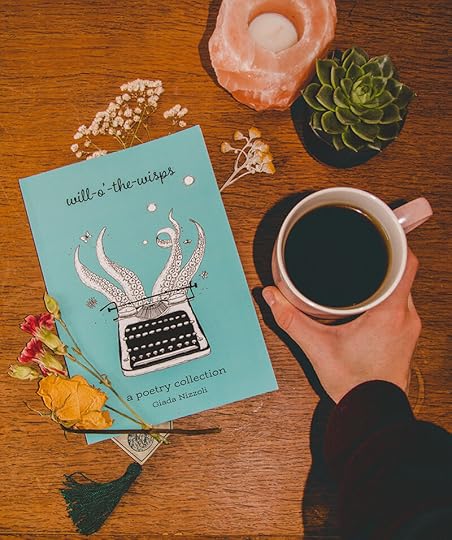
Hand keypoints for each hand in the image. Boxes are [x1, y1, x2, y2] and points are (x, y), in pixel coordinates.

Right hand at [263, 249, 421, 402]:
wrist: (371, 411)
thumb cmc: (353, 383)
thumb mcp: (317, 347)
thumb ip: (291, 319)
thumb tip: (272, 296)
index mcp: (389, 312)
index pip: (407, 263)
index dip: (395, 242)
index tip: (379, 232)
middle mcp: (405, 316)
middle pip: (403, 273)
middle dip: (383, 261)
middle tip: (359, 252)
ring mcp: (408, 327)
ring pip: (402, 289)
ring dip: (385, 280)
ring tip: (360, 274)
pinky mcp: (405, 336)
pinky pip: (400, 305)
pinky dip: (386, 296)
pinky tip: (365, 301)